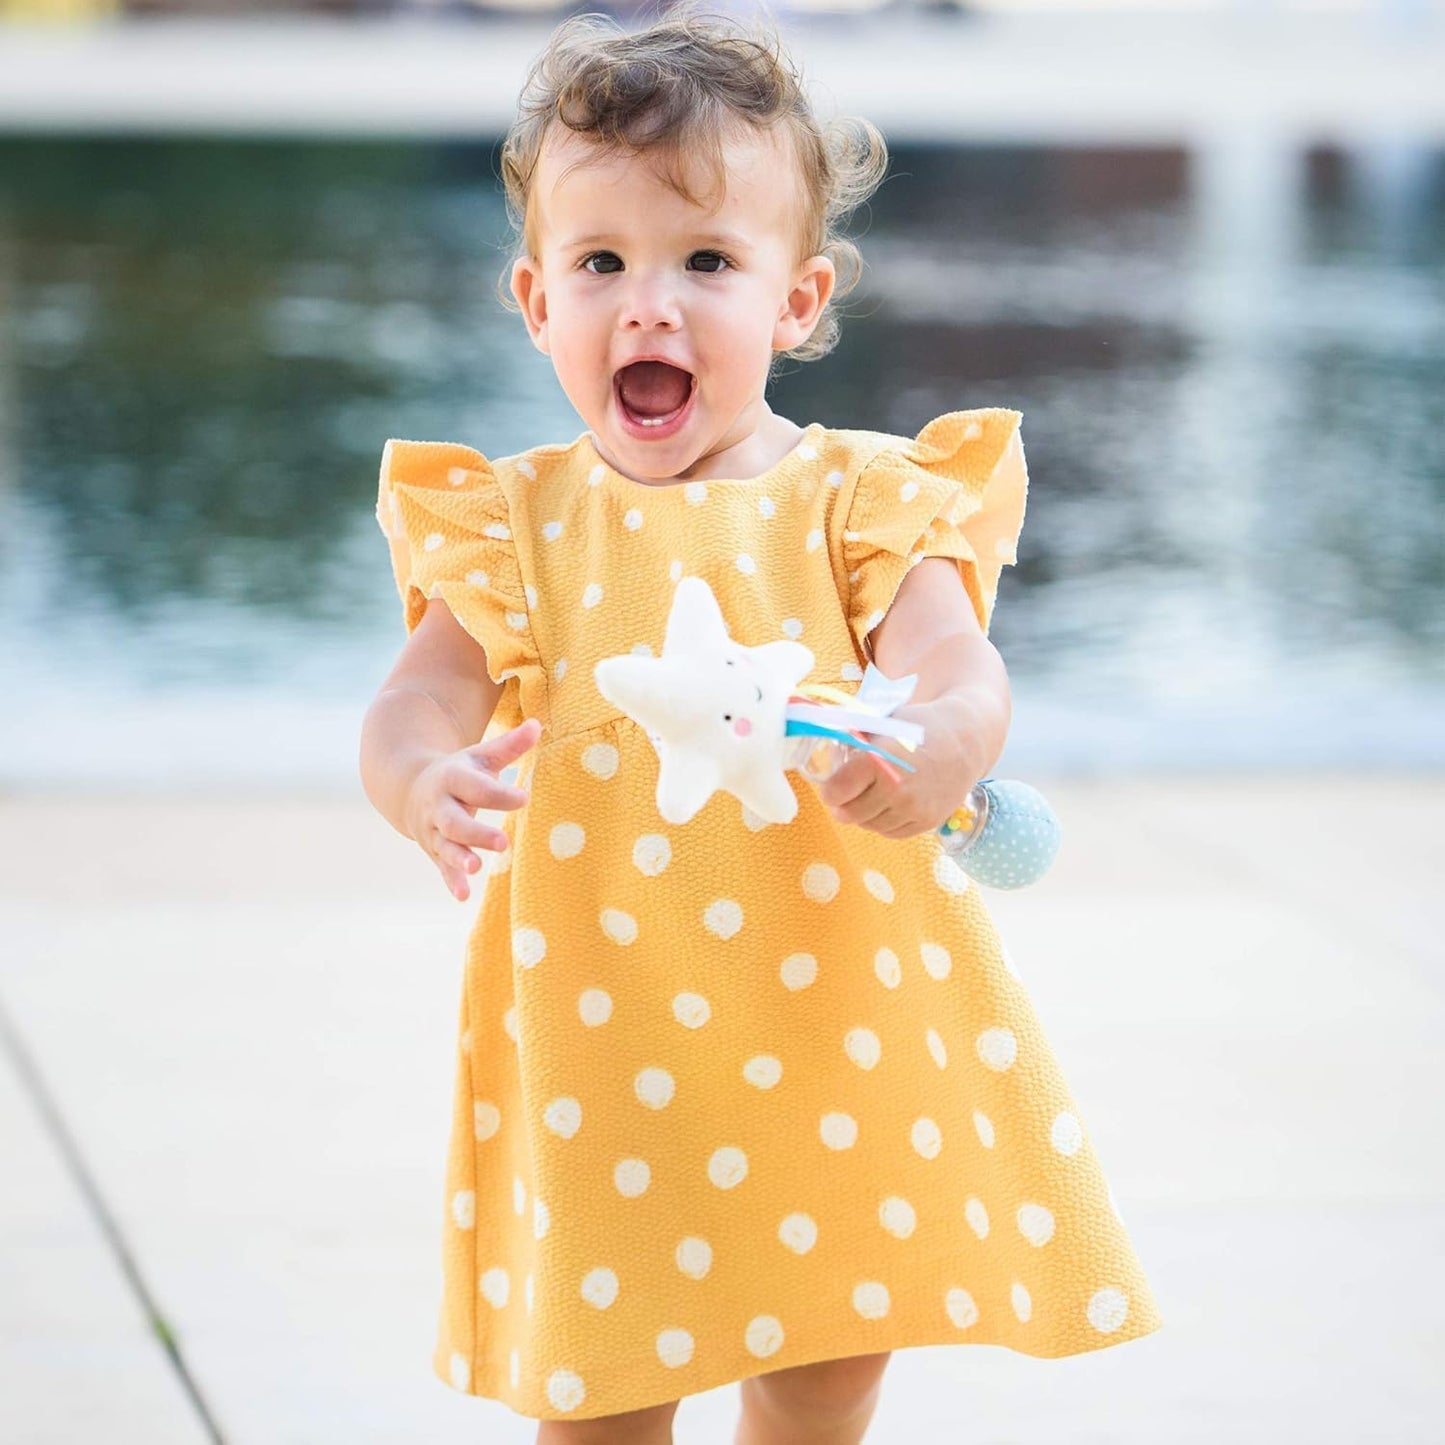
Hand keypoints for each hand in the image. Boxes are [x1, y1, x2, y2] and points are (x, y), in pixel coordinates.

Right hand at [404, 718, 542, 900]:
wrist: (411, 789)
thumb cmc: (459, 773)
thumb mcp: (479, 756)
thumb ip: (509, 745)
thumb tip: (539, 725)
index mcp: (452, 779)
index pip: (476, 788)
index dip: (499, 794)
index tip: (524, 798)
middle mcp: (440, 807)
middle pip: (455, 822)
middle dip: (477, 833)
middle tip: (503, 842)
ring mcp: (434, 831)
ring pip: (445, 846)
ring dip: (460, 858)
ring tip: (477, 867)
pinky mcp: (434, 851)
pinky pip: (441, 868)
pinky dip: (451, 881)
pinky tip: (464, 895)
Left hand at [816, 702, 976, 839]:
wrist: (967, 739)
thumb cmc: (922, 726)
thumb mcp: (885, 722)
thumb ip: (855, 736)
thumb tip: (823, 736)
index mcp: (878, 762)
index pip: (836, 791)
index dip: (829, 790)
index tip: (830, 787)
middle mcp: (895, 790)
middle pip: (850, 813)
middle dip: (842, 805)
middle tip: (842, 798)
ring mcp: (913, 809)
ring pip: (870, 825)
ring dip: (863, 815)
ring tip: (866, 799)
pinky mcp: (927, 822)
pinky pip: (892, 833)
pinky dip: (883, 823)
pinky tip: (885, 807)